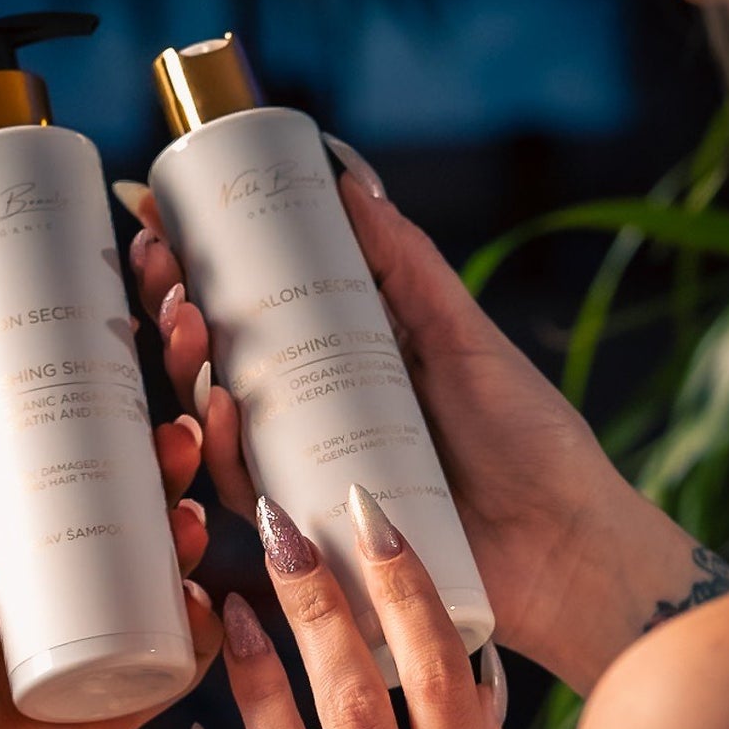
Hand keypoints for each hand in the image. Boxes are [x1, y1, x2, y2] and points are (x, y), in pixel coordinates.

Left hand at [0, 396, 220, 728]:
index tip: (137, 391)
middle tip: (181, 439)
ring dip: (190, 543)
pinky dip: (203, 633)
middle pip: (127, 521)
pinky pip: (176, 667)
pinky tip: (206, 600)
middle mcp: (51, 598)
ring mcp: (88, 652)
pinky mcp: (113, 712)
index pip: (69, 479)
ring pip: (161, 584)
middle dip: (165, 476)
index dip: (109, 438)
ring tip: (192, 517)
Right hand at [118, 147, 703, 693]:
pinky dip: (223, 450)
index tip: (159, 217)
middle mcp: (313, 418)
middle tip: (160, 262)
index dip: (197, 268)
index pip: (252, 308)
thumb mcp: (463, 338)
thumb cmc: (530, 444)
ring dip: (186, 368)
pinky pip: (246, 494)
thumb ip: (408, 268)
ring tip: (186, 320)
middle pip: (217, 360)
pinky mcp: (311, 538)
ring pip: (216, 423)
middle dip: (173, 307)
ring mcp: (307, 476)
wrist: (569, 548)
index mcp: (344, 364)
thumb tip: (350, 180)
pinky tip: (218, 406)